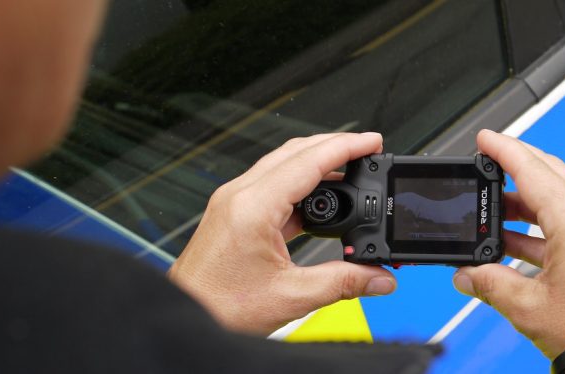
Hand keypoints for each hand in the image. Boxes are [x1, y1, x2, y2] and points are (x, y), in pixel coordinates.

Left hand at [168, 133, 396, 334]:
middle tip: (368, 150)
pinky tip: (323, 202)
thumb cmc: (219, 306)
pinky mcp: (234, 213)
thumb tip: (378, 277)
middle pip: (295, 152)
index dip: (346, 147)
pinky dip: (302, 186)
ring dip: (318, 164)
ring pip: (284, 166)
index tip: (372, 141)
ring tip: (351, 173)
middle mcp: (240, 195)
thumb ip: (342, 283)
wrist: (187, 316)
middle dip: (335, 146)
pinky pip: (273, 186)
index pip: (308, 161)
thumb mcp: (291, 296)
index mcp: (253, 207)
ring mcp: (234, 201)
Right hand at [452, 130, 564, 358]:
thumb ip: (488, 283)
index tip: (485, 139)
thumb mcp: (527, 306)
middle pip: (550, 174)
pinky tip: (515, 241)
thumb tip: (466, 275)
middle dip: (516, 166)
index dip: (503, 150)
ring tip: (494, 209)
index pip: (532, 169)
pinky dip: (541, 223)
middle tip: (487, 165)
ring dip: (525, 200)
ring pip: (560, 197)